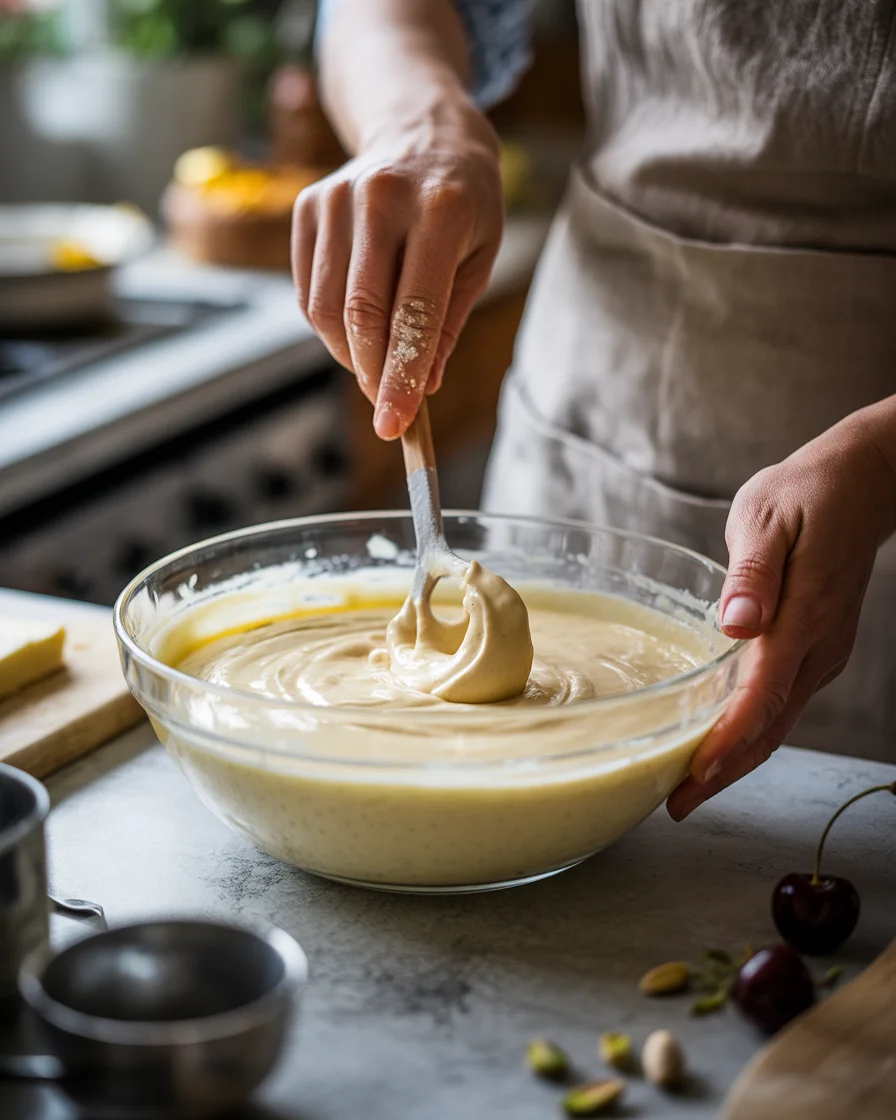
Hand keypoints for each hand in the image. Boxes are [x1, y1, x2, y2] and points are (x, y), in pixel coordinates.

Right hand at [291, 105, 502, 438]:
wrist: (423, 130)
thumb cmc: (463, 202)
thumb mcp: (479, 257)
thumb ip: (448, 323)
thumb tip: (419, 386)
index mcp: (440, 208)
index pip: (414, 312)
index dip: (401, 376)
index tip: (395, 425)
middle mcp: (381, 197)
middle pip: (361, 314)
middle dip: (373, 374)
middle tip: (386, 406)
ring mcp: (336, 198)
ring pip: (326, 309)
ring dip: (350, 355)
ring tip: (377, 367)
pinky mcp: (307, 206)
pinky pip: (308, 291)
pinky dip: (329, 328)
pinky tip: (357, 331)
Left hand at [667, 410, 895, 820]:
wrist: (860, 485)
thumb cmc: (805, 495)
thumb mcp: (767, 518)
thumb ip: (753, 574)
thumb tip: (737, 623)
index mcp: (803, 618)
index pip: (762, 698)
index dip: (726, 744)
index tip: (692, 778)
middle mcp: (819, 647)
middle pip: (770, 728)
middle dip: (725, 772)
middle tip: (677, 805)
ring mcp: (823, 652)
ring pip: (779, 722)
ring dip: (737, 759)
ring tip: (689, 786)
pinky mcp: (817, 648)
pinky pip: (783, 703)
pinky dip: (752, 731)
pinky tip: (721, 741)